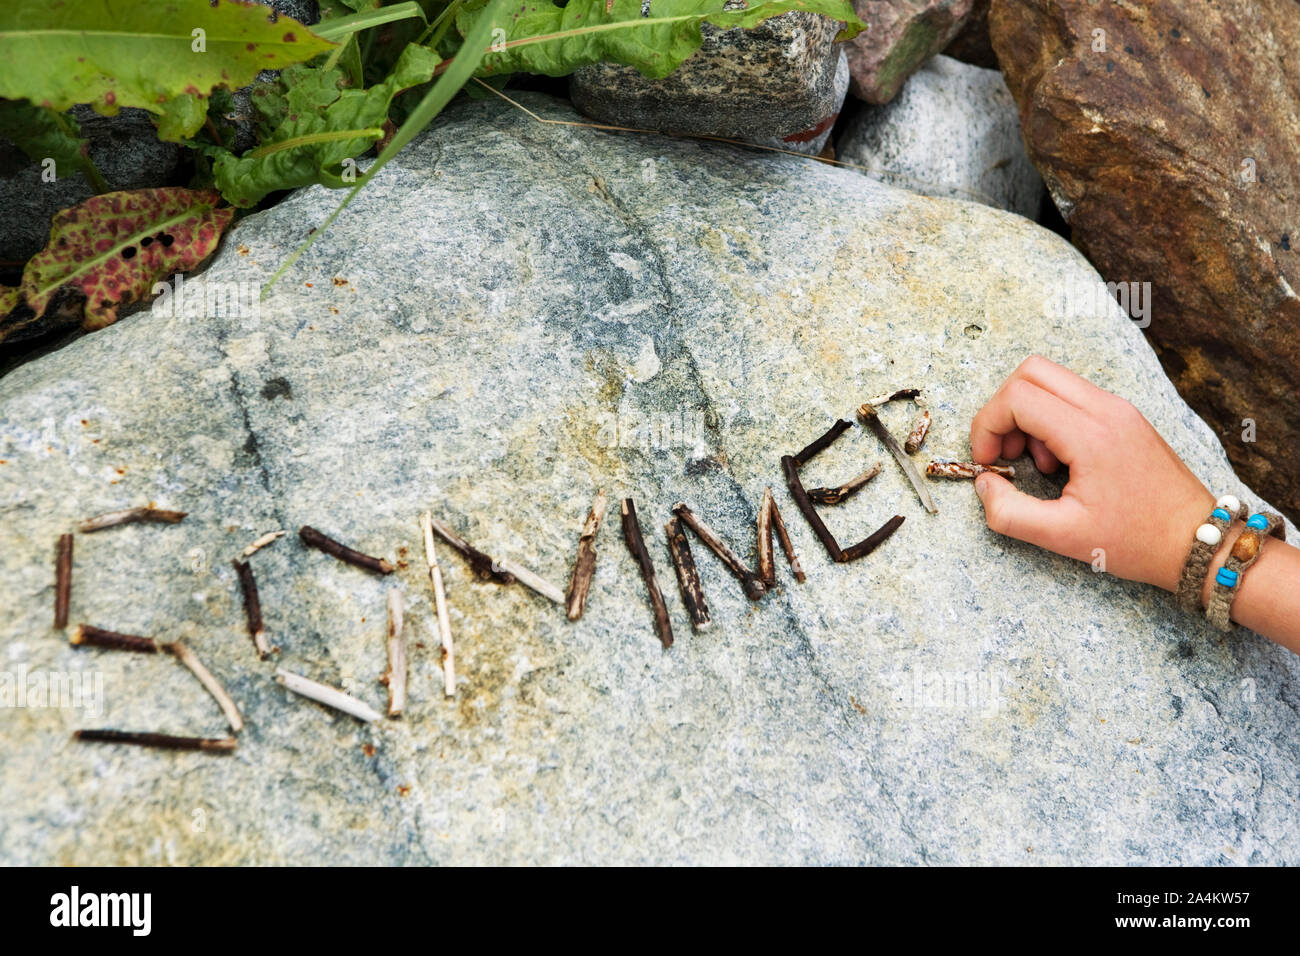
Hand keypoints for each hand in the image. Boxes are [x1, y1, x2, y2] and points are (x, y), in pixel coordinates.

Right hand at [968, 356, 1213, 589]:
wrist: (1197, 541)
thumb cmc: (1137, 541)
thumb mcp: (1062, 538)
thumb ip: (1009, 513)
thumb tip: (984, 485)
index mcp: (1091, 435)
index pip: (1017, 397)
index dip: (987, 426)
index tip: (986, 462)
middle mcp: (1107, 409)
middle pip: (1031, 372)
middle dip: (1003, 410)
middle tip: (1004, 453)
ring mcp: (1119, 409)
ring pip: (1051, 380)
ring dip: (1027, 415)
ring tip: (1035, 463)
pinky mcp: (1124, 416)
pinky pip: (1073, 397)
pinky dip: (1050, 419)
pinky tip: (1059, 462)